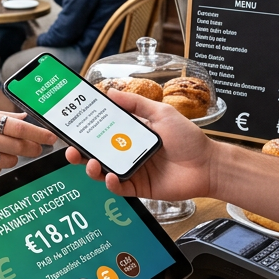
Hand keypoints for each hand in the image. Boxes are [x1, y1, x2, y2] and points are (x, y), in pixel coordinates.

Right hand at [65, 90, 213, 199]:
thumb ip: (135, 104)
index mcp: (131, 133)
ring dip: (91, 168)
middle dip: (80, 152)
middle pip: (96, 152)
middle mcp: (128, 152)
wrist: (207, 165)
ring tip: (90, 162)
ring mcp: (132, 170)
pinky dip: (111, 183)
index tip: (71, 124)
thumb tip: (110, 92)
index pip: (102, 130)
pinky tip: (110, 177)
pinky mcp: (139, 187)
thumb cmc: (188, 138)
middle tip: (70, 149)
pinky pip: (119, 187)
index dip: (86, 129)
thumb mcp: (160, 113)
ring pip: (103, 171)